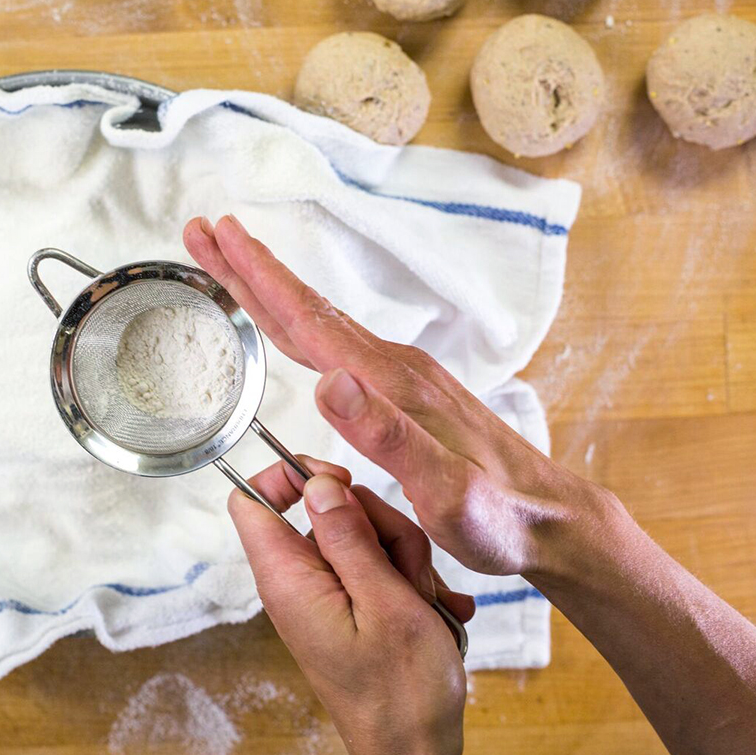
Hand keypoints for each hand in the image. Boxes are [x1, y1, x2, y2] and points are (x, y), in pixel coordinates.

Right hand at [185, 214, 617, 578]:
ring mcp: (401, 378)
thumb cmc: (501, 518)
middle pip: (306, 309)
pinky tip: (293, 330)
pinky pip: (337, 347)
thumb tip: (329, 381)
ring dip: (270, 293)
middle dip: (250, 269)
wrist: (552, 522)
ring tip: (232, 268)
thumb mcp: (446, 491)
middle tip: (203, 232)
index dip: (260, 279)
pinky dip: (300, 325)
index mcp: (393, 384)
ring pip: (319, 325)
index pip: (310, 321)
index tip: (220, 236)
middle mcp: (394, 367)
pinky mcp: (405, 395)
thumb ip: (388, 437)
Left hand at [234, 455, 471, 754]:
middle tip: (406, 567)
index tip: (341, 481)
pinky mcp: (351, 604)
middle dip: (377, 524)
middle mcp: (298, 582)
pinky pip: (377, 564)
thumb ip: (350, 538)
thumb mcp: (386, 603)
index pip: (251, 499)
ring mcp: (326, 593)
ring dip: (403, 555)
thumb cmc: (402, 692)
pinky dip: (409, 579)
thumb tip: (319, 483)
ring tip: (422, 599)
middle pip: (325, 510)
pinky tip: (432, 609)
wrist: (417, 750)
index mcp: (288, 580)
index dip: (291, 475)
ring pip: (361, 534)